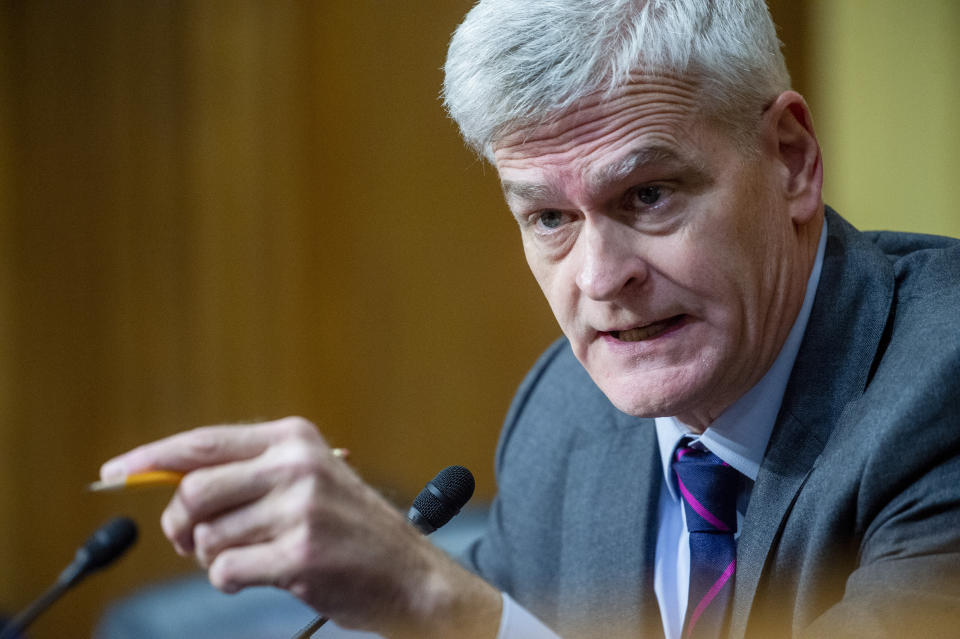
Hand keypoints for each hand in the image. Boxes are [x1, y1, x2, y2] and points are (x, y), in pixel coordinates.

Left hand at [99, 417, 500, 637]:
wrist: (408, 572)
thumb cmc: (347, 528)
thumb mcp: (304, 479)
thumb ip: (243, 473)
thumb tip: (163, 483)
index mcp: (293, 438)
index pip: (202, 443)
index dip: (151, 458)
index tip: (113, 473)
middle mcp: (295, 464)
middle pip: (193, 492)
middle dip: (180, 525)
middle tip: (191, 542)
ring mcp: (301, 508)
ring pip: (206, 538)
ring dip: (215, 558)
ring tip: (256, 556)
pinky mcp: (301, 553)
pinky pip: (225, 572)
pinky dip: (232, 581)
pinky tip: (267, 574)